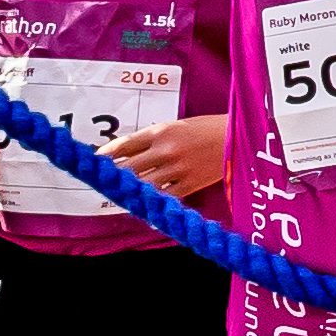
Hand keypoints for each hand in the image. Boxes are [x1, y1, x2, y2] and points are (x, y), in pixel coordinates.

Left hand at [97, 114, 226, 198]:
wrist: (242, 139)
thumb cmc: (210, 128)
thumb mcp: (179, 125)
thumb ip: (155, 138)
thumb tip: (131, 152)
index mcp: (160, 131)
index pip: (122, 145)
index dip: (104, 156)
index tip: (93, 162)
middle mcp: (164, 150)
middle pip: (127, 168)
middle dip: (111, 177)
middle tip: (100, 183)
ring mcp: (177, 169)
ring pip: (142, 185)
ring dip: (129, 192)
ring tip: (119, 197)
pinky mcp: (189, 184)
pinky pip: (164, 198)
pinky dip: (153, 204)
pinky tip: (144, 209)